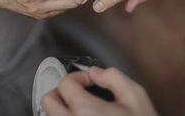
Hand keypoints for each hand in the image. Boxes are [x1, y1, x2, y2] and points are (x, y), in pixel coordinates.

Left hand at [41, 67, 157, 115]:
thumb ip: (113, 77)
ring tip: (80, 108)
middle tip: (78, 91)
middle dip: (62, 91)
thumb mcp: (136, 97)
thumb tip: (96, 73)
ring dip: (62, 108)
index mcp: (86, 112)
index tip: (89, 80)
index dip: (78, 76)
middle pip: (48, 101)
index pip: (65, 84)